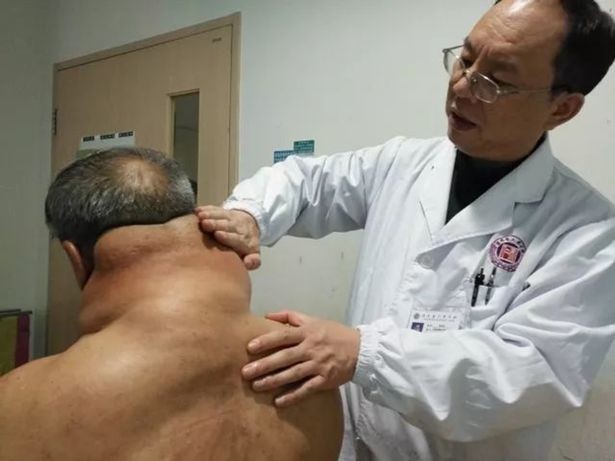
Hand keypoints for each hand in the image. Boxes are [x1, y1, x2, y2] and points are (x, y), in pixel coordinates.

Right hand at [195, 205, 260, 269]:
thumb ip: (253, 261)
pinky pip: (216, 209)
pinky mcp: (224, 212)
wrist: (250, 225)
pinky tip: (198, 210)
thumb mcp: (254, 254)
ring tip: (200, 216)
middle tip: (205, 224)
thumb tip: (248, 264)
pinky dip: (207, 209)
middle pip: (227, 225)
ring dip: (210, 215)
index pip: (237, 239)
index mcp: (245, 240)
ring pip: (221, 215)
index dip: (227, 237)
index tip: (218, 234)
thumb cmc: (246, 245)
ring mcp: (231, 218)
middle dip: (216, 224)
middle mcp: (238, 227)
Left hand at [242, 310, 359, 406]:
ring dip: (274, 381)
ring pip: (293, 374)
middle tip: (245, 372)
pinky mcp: (325, 380)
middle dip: (264, 365)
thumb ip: (290, 316)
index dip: (266, 341)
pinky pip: (307, 389)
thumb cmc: (332, 333)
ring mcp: (318, 365)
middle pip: (285, 357)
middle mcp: (311, 348)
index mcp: (307, 332)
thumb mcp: (313, 320)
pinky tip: (278, 402)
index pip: (284, 336)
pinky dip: (293, 396)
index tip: (249, 347)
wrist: (360, 349)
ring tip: (256, 386)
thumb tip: (266, 315)